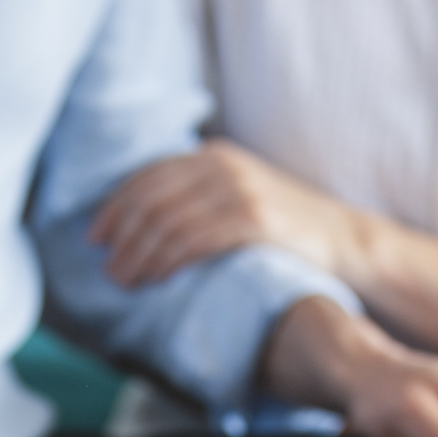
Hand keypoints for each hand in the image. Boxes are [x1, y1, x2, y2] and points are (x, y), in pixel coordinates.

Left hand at [91, 140, 363, 288]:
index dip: (115, 207)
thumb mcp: (238, 194)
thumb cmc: (284, 226)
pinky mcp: (254, 220)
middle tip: (107, 268)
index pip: (148, 177)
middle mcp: (222, 167)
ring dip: (140, 255)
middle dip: (123, 237)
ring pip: (168, 223)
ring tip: (125, 281)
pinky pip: (196, 240)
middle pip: (152, 200)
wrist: (343, 238)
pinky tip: (157, 278)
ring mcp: (239, 191)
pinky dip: (169, 260)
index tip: (94, 237)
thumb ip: (197, 196)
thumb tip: (143, 222)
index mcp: (212, 155)